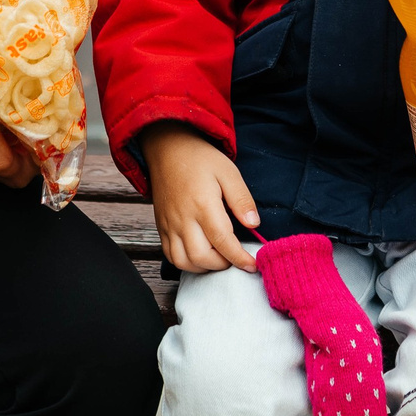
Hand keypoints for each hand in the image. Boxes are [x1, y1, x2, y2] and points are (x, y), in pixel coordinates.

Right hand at [142, 122, 258, 272]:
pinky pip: (170, 255)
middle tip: (235, 257)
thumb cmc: (200, 158)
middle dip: (223, 264)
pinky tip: (200, 254)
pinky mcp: (161, 227)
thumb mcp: (228, 172)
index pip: (223, 241)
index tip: (252, 265)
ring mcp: (169, 224)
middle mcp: (183, 219)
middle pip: (201, 257)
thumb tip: (254, 224)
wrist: (168, 148)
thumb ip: (241, 200)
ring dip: (204, 267)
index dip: (239, 258)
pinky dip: (186, 262)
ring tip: (218, 257)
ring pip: (184, 262)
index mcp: (203, 205)